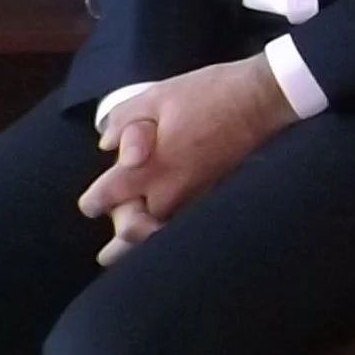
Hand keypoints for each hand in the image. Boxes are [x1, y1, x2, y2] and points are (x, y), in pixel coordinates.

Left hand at [78, 56, 294, 264]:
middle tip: (110, 250)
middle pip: (132, 230)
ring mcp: (195, 197)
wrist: (262, 99)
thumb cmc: (210, 94)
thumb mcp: (157, 95)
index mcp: (148, 168)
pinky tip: (169, 234)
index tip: (92, 205)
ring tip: (130, 260)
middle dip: (120, 235)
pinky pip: (185, 223)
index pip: (105, 199)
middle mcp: (169, 191)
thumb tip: (108, 145)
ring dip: (143, 242)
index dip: (94, 202)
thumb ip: (123, 121)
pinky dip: (171, 233)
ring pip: (160, 232)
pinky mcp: (214, 194)